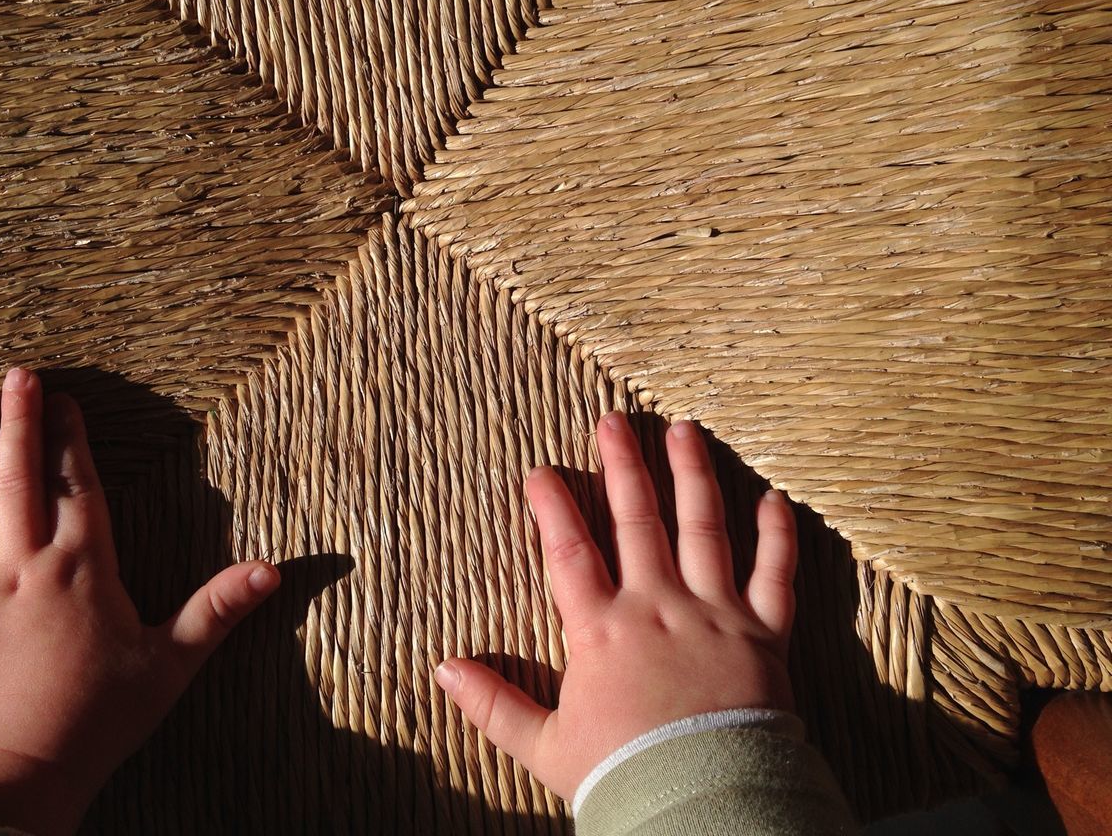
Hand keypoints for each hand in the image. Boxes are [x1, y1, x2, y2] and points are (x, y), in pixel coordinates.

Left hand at [0, 368, 279, 835]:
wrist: (14, 773)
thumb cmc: (97, 719)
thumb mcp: (171, 663)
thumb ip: (217, 610)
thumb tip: (272, 571)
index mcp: (80, 570)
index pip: (75, 488)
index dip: (69, 440)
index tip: (62, 398)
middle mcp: (21, 568)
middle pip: (15, 482)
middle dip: (13, 424)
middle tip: (11, 375)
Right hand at [435, 411, 796, 801]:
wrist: (704, 805)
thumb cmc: (622, 776)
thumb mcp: (544, 746)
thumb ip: (493, 704)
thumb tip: (442, 669)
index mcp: (602, 630)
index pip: (569, 551)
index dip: (551, 507)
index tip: (540, 471)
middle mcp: (658, 606)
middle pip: (637, 519)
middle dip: (622, 465)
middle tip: (612, 421)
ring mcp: (713, 614)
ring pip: (704, 528)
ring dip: (692, 475)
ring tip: (684, 430)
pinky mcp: (763, 634)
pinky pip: (775, 574)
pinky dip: (776, 536)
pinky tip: (772, 498)